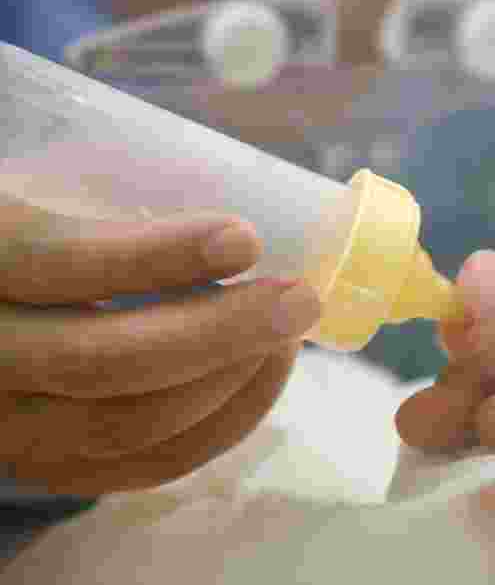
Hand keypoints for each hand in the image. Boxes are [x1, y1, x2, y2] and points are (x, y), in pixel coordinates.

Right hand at [0, 195, 320, 495]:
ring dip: (232, 380)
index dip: (156, 255)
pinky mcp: (48, 465)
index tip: (245, 239)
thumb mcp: (46, 195)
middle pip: (102, 363)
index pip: (55, 262)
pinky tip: (262, 371)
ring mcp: (8, 425)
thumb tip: (240, 209)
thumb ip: (104, 198)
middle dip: (222, 332)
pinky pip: (147, 463)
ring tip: (288, 332)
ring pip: (130, 426)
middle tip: (300, 298)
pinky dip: (223, 421)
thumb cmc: (32, 233)